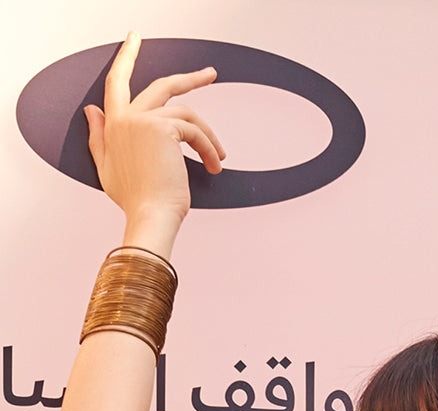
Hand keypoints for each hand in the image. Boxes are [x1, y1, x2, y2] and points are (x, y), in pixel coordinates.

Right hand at [84, 32, 226, 250]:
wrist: (149, 217)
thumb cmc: (135, 201)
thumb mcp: (108, 169)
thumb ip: (98, 138)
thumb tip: (91, 109)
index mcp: (112, 125)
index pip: (117, 83)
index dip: (126, 58)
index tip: (135, 38)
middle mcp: (126, 117)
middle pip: (161, 85)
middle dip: (190, 78)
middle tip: (210, 74)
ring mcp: (143, 120)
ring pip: (186, 115)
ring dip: (207, 137)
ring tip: (219, 158)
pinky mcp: (163, 128)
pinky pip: (194, 130)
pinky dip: (208, 147)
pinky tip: (214, 165)